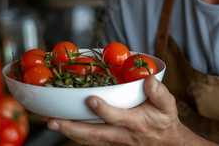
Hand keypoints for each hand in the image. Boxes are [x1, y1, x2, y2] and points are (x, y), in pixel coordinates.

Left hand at [45, 76, 212, 145]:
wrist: (166, 143)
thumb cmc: (164, 120)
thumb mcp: (168, 105)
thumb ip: (159, 92)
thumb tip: (150, 79)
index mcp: (136, 122)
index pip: (118, 117)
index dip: (104, 110)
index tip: (91, 100)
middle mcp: (121, 134)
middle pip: (94, 134)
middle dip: (72, 128)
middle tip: (53, 121)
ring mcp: (113, 141)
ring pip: (88, 140)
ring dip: (68, 132)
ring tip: (50, 122)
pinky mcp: (108, 143)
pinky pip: (89, 141)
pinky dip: (74, 135)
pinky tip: (62, 126)